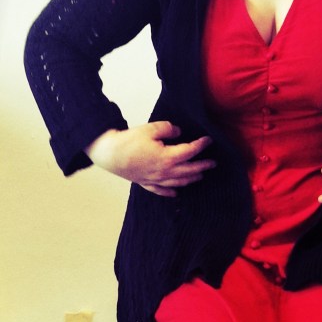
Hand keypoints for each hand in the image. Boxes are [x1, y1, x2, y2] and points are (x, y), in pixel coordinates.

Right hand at [85, 122, 215, 197]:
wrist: (108, 154)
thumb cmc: (128, 141)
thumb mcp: (150, 128)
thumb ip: (168, 129)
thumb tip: (178, 133)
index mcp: (167, 157)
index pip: (190, 151)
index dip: (201, 145)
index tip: (208, 140)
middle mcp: (164, 171)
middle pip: (189, 170)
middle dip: (203, 166)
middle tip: (213, 163)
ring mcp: (155, 179)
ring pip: (178, 182)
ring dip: (191, 179)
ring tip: (200, 175)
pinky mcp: (145, 183)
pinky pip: (161, 191)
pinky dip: (170, 192)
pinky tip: (176, 193)